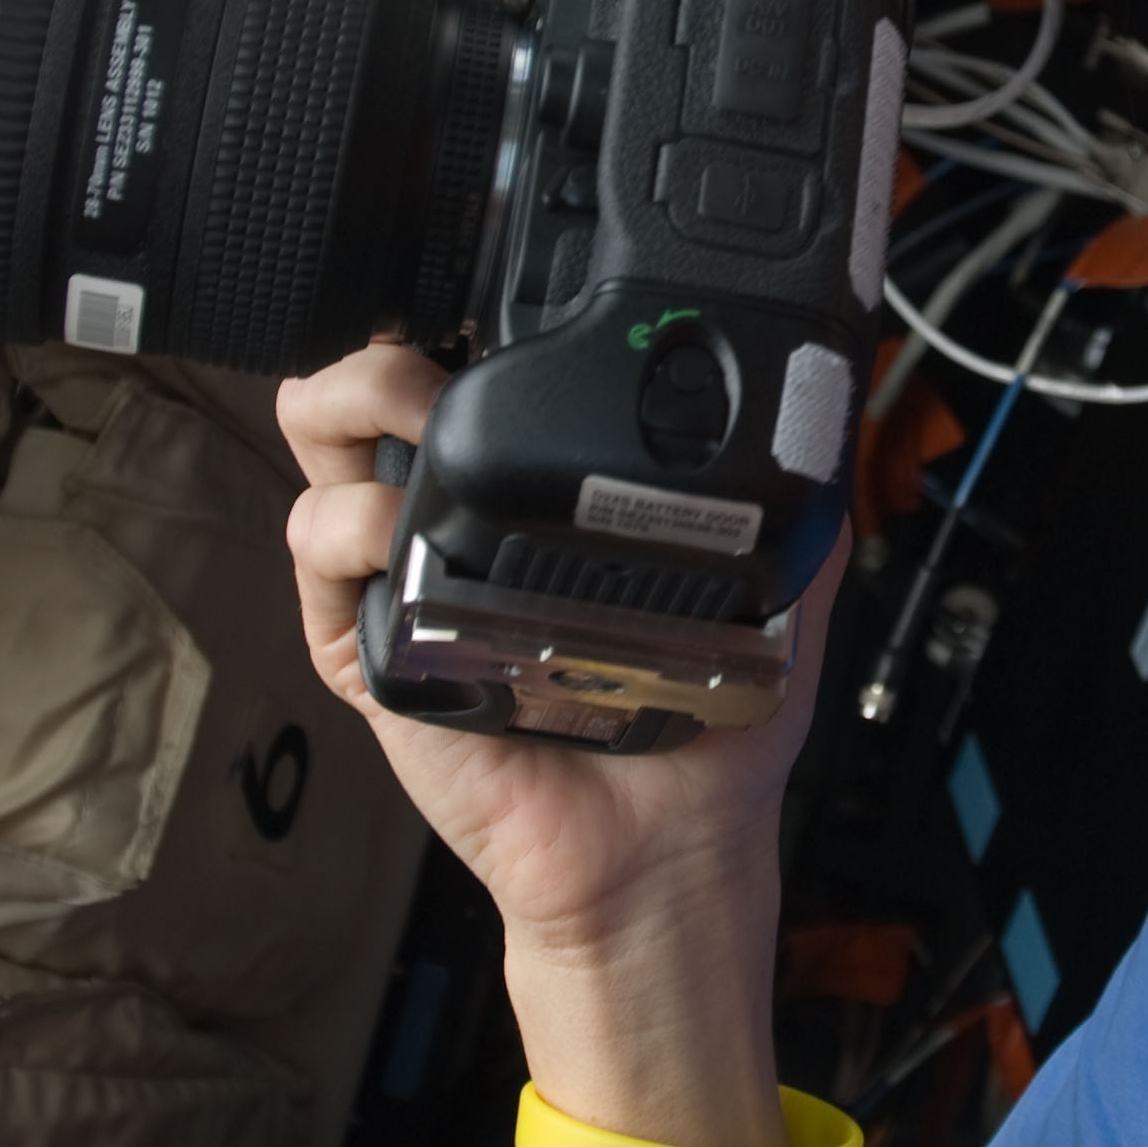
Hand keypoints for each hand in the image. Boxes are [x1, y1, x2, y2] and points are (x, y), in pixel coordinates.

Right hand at [277, 342, 834, 994]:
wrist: (664, 848)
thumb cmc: (710, 729)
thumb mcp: (775, 588)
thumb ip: (792, 494)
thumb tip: (829, 401)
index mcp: (536, 500)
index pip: (470, 374)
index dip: (459, 318)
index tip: (489, 299)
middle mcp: (458, 524)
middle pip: (369, 388)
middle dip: (387, 342)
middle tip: (439, 352)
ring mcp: (405, 580)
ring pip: (320, 445)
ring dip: (355, 405)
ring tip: (415, 415)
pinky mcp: (372, 647)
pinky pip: (317, 553)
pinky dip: (347, 522)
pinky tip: (405, 534)